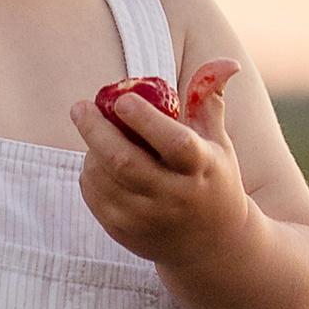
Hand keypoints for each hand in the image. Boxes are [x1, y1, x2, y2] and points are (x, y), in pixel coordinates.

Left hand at [72, 62, 246, 270]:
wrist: (212, 246)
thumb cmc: (212, 178)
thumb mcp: (217, 141)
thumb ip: (210, 99)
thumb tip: (228, 62)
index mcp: (202, 168)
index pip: (174, 143)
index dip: (147, 120)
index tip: (122, 98)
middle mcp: (176, 197)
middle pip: (126, 163)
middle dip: (96, 131)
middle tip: (79, 106)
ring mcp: (148, 218)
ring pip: (105, 179)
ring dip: (91, 151)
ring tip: (92, 130)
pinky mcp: (126, 232)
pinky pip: (95, 198)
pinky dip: (89, 175)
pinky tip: (94, 160)